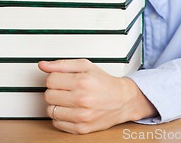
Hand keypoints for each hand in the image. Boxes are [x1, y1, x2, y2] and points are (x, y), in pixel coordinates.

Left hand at [38, 59, 156, 133]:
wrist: (122, 100)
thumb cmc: (104, 82)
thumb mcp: (86, 66)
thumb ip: (63, 65)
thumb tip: (43, 65)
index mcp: (82, 81)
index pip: (50, 80)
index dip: (55, 78)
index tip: (62, 79)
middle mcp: (81, 99)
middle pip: (48, 96)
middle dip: (55, 91)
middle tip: (66, 89)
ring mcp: (81, 116)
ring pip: (51, 111)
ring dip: (57, 105)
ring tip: (69, 100)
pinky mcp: (81, 129)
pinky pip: (57, 124)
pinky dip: (61, 117)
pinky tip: (71, 110)